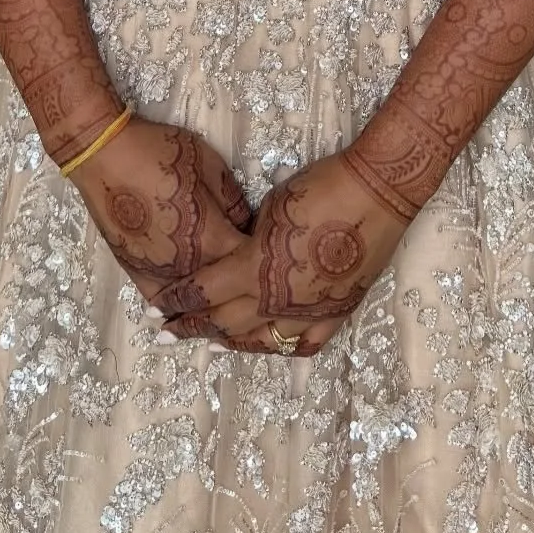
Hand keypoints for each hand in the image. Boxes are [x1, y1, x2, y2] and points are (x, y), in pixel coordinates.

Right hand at [72, 118, 252, 326]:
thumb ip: (234, 200)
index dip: (263, 255)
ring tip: (223, 298)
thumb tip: (248, 225)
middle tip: (251, 272)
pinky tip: (181, 309)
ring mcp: (159, 273)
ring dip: (209, 300)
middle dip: (240, 281)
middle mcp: (188, 265)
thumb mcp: (209, 164)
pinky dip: (173, 306)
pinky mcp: (135, 272)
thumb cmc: (160, 152)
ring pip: (192, 300)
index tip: (269, 247)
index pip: (250, 260)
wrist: (104, 154)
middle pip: (224, 286)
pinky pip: (159, 300)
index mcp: (212, 238)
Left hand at [155, 152, 411, 355]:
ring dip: (233, 341)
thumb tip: (236, 256)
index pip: (204, 292)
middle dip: (192, 328)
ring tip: (213, 341)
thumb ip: (246, 239)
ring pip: (262, 341)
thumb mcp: (269, 207)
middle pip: (225, 322)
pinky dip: (283, 345)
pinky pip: (306, 344)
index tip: (157, 308)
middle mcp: (277, 301)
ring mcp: (309, 313)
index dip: (177, 301)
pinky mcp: (337, 313)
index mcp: (255, 268)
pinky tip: (272, 343)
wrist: (376, 192)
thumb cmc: (318, 187)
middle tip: (167, 334)